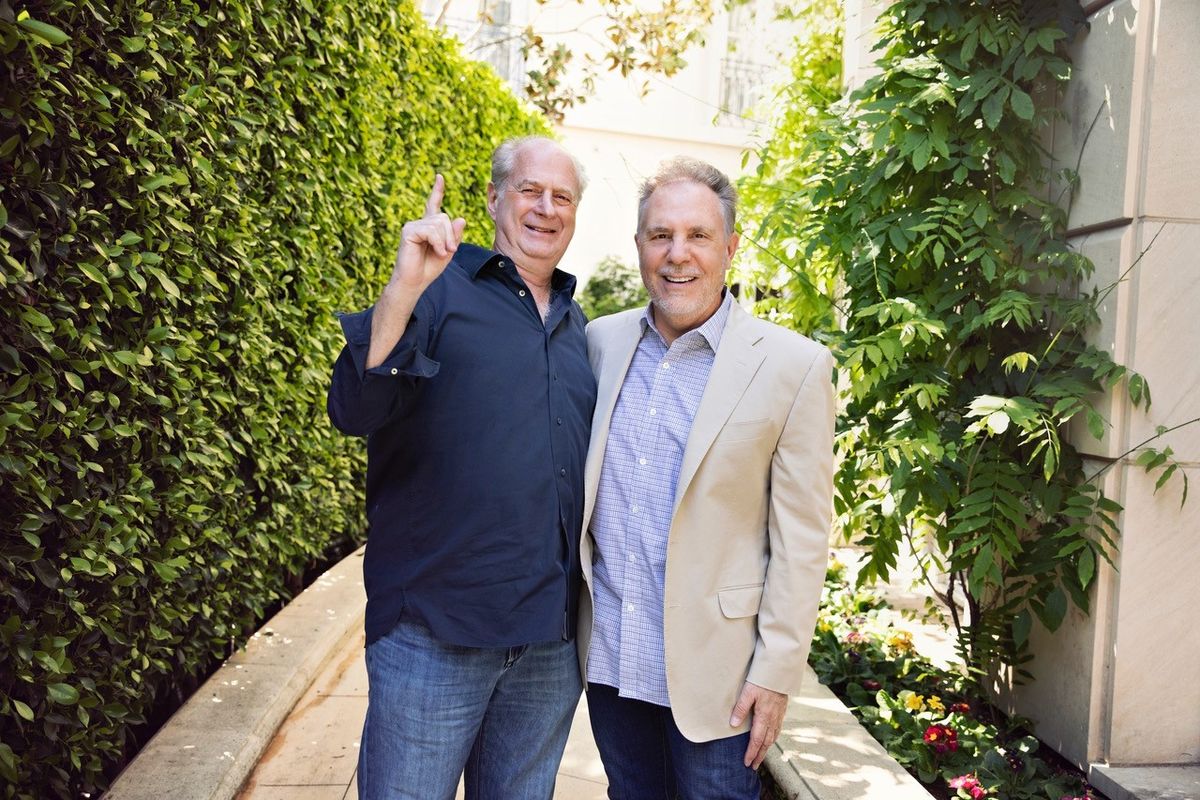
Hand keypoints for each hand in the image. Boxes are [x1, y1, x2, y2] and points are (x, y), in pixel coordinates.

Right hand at [389, 174, 466, 291]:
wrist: (415, 281)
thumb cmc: (430, 267)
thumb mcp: (448, 250)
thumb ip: (455, 235)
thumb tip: (461, 218)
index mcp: (429, 226)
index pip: (434, 204)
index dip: (437, 190)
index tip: (439, 177)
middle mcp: (420, 223)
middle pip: (444, 218)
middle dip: (451, 235)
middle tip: (450, 250)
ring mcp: (413, 226)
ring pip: (439, 224)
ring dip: (445, 241)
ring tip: (441, 253)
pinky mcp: (408, 231)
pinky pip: (431, 231)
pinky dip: (438, 243)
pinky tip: (437, 252)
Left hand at [729, 681, 788, 768]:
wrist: (779, 670)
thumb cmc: (762, 679)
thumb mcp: (748, 692)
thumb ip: (740, 708)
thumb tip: (733, 725)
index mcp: (764, 716)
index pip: (756, 740)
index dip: (752, 752)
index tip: (747, 763)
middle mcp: (773, 718)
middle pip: (766, 742)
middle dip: (759, 755)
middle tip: (754, 766)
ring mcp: (779, 715)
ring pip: (773, 736)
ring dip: (766, 748)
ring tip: (761, 756)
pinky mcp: (782, 710)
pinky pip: (778, 729)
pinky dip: (773, 738)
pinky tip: (770, 738)